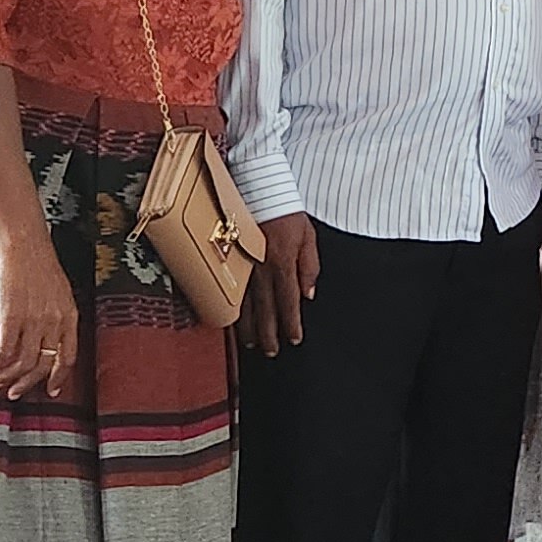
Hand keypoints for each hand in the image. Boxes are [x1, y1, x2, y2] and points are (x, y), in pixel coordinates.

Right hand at [0, 241, 79, 401]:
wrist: (25, 247)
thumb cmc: (39, 269)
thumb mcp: (59, 295)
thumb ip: (57, 319)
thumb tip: (46, 345)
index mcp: (69, 317)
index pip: (68, 357)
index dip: (58, 378)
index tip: (50, 391)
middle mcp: (54, 322)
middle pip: (42, 365)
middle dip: (27, 383)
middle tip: (14, 392)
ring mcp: (34, 320)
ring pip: (22, 362)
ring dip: (8, 376)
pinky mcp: (12, 316)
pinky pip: (4, 350)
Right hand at [243, 211, 321, 353]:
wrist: (258, 190)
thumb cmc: (286, 212)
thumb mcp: (308, 236)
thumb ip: (310, 266)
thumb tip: (308, 295)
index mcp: (283, 263)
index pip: (289, 301)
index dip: (291, 323)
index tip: (294, 339)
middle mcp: (261, 270)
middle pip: (265, 310)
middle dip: (269, 333)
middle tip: (272, 352)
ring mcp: (243, 267)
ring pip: (245, 305)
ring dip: (249, 328)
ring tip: (252, 344)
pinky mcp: (231, 261)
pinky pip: (231, 291)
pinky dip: (232, 310)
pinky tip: (232, 322)